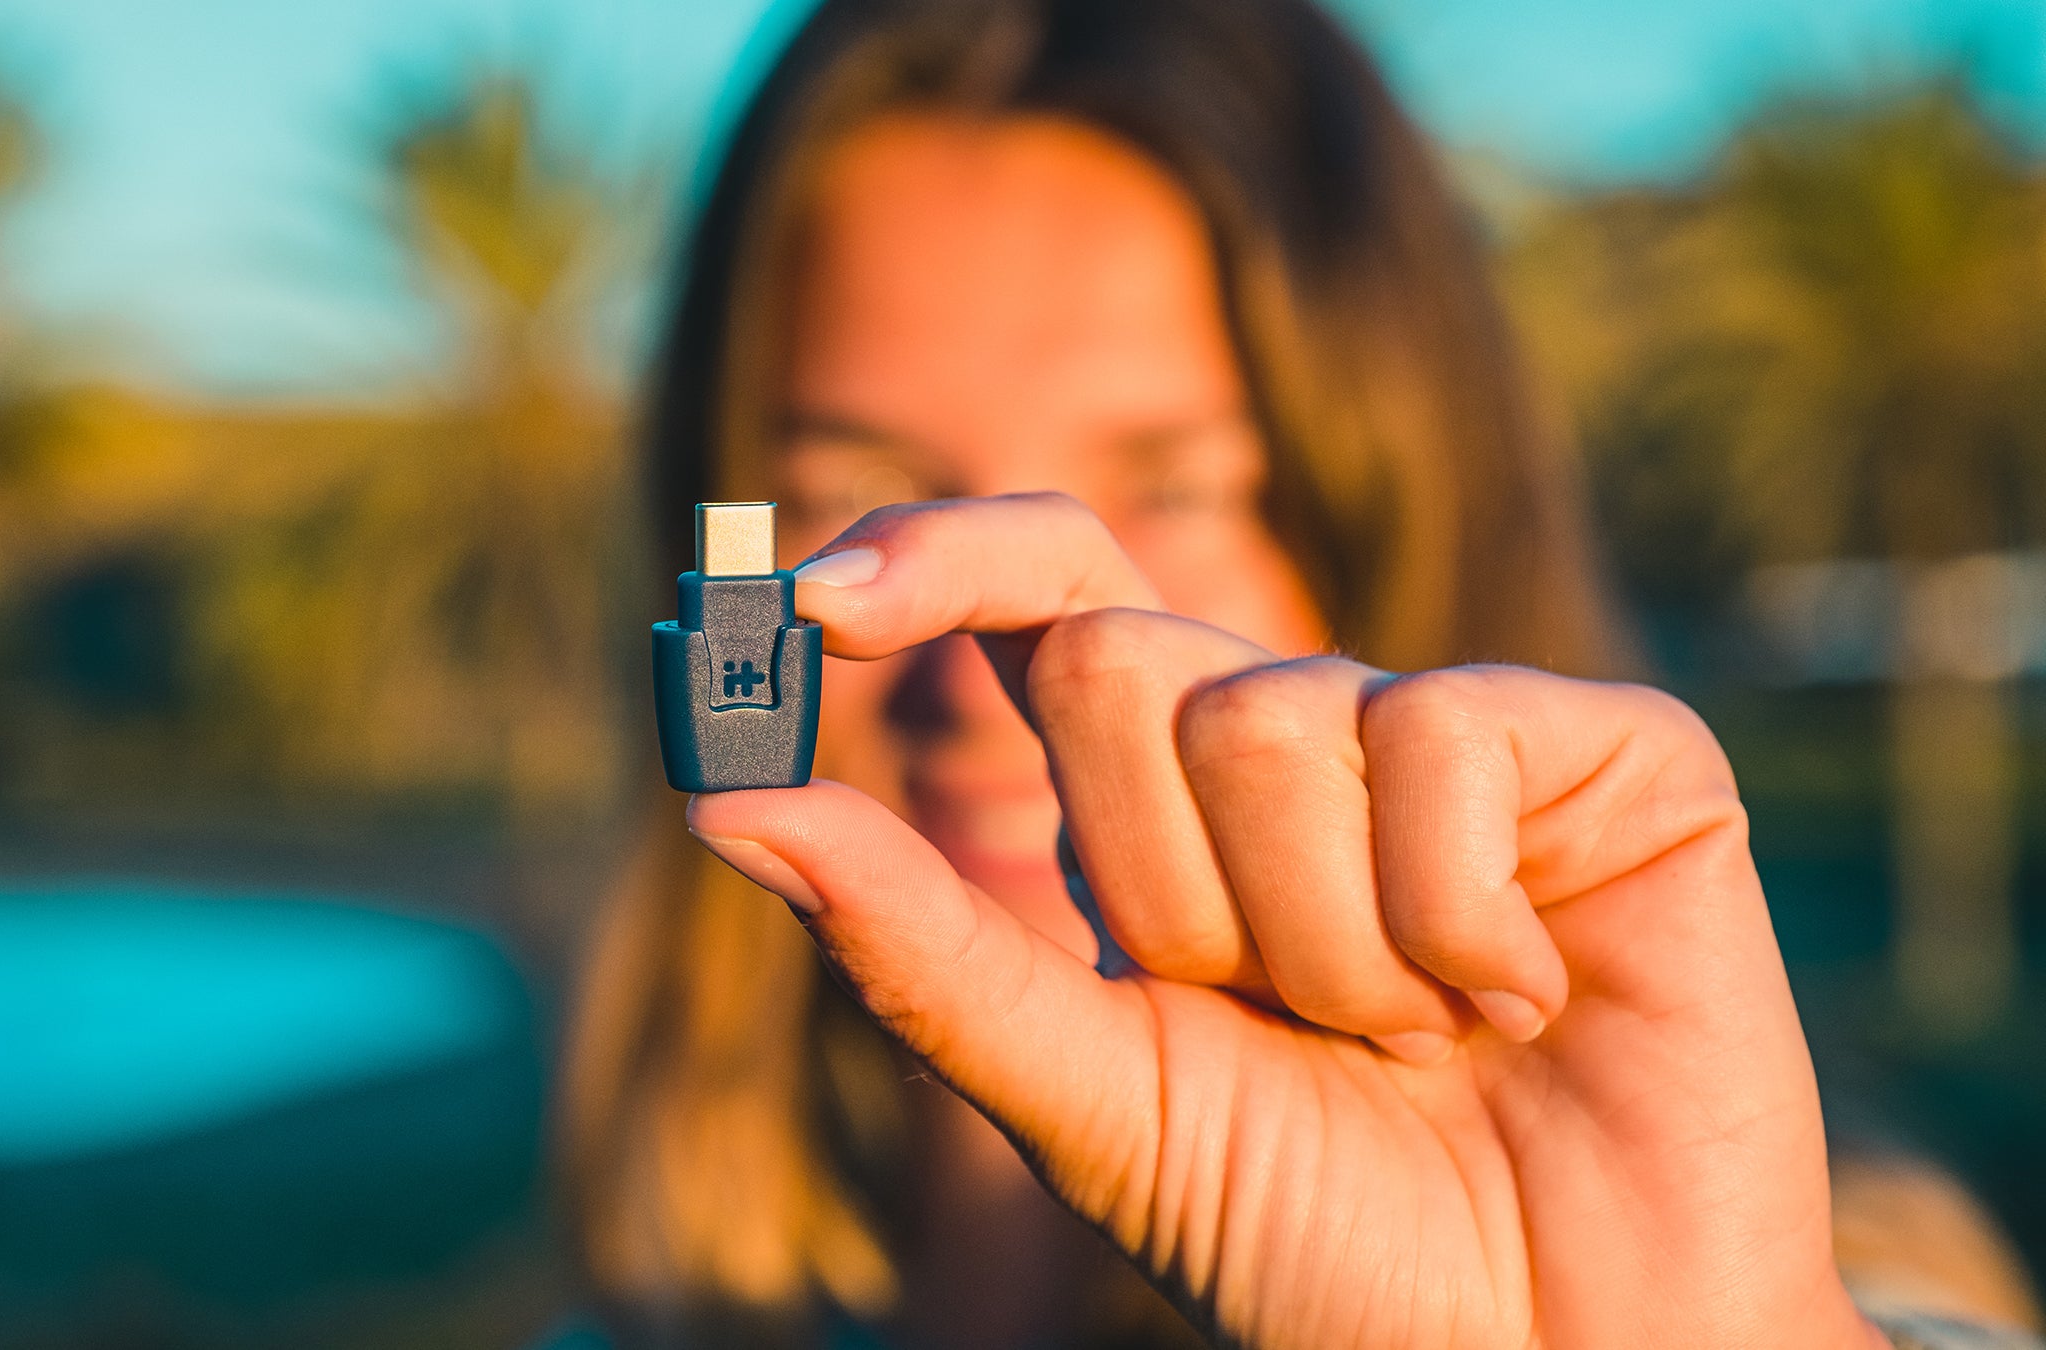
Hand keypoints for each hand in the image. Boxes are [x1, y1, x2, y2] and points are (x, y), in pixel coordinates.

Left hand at [687, 494, 1884, 1349]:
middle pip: (1120, 662)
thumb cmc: (1319, 1244)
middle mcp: (1302, 739)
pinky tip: (1523, 1008)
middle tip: (1278, 1025)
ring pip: (1271, 718)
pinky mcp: (1616, 756)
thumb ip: (919, 949)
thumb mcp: (1091, 1099)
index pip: (1040, 593)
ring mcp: (1457, 737)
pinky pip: (1446, 736)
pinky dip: (1455, 922)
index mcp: (1166, 805)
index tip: (807, 606)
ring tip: (1418, 1046)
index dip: (931, 562)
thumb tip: (721, 807)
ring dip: (1319, 948)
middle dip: (1163, 894)